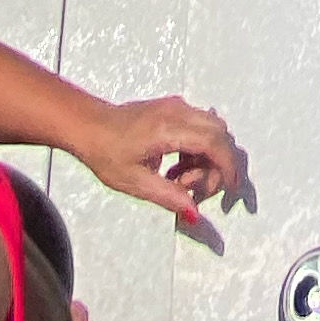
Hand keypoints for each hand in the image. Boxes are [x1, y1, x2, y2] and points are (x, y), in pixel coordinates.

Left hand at [76, 92, 241, 222]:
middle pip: (219, 134)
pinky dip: (198, 149)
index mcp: (168, 129)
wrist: (88, 126)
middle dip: (218, 165)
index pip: (212, 142)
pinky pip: (199, 126)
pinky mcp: (173, 108)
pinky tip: (177, 168)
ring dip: (207, 158)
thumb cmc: (107, 154)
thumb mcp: (135, 182)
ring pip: (211, 130)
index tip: (230, 190)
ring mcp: (176, 106)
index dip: (227, 166)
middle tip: (195, 191)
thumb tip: (195, 214)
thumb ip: (170, 196)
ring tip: (180, 181)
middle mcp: (178, 111)